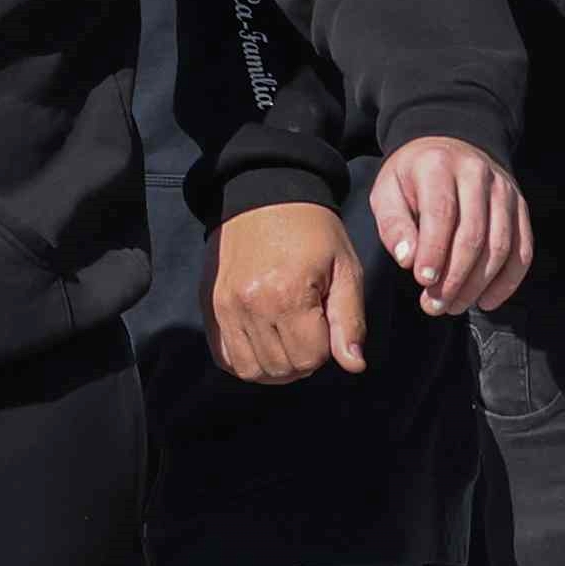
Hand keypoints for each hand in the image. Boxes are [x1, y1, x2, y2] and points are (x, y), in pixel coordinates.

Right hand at [212, 202, 359, 382]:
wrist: (264, 194)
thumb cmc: (313, 231)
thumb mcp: (345, 268)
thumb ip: (350, 320)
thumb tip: (354, 366)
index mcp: (288, 294)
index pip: (310, 359)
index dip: (325, 349)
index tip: (326, 325)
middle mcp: (251, 305)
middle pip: (281, 369)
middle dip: (302, 360)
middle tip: (309, 331)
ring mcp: (225, 308)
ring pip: (252, 371)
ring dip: (275, 366)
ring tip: (287, 341)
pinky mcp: (210, 307)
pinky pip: (225, 358)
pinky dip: (247, 360)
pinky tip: (263, 342)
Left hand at [369, 134, 531, 319]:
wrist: (448, 150)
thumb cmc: (413, 178)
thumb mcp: (387, 192)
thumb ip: (394, 225)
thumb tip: (408, 260)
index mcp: (439, 166)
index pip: (442, 213)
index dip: (434, 251)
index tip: (423, 281)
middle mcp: (477, 174)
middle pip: (473, 235)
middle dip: (454, 277)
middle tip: (435, 305)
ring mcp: (504, 191)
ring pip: (500, 246)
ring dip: (478, 284)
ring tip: (454, 305)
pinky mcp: (520, 208)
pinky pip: (522, 250)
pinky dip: (507, 282)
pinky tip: (486, 301)